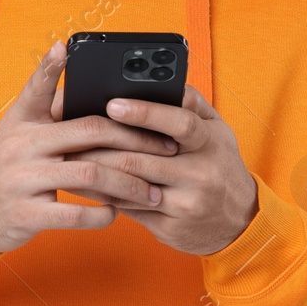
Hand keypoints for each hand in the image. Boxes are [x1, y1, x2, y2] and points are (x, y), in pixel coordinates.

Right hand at [0, 41, 180, 254]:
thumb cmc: (6, 164)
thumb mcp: (17, 128)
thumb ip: (45, 104)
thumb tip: (75, 69)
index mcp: (23, 122)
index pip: (39, 88)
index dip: (50, 66)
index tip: (66, 47)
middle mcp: (22, 146)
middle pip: (89, 133)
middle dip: (135, 141)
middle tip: (166, 149)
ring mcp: (23, 180)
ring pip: (89, 176)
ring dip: (127, 185)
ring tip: (151, 191)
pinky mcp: (26, 214)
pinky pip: (73, 214)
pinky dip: (100, 215)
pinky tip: (115, 213)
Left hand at [66, 85, 256, 255]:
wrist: (239, 222)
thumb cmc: (220, 165)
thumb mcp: (217, 130)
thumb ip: (192, 103)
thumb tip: (163, 78)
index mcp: (210, 142)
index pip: (179, 123)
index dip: (146, 113)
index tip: (112, 104)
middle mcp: (200, 174)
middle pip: (141, 158)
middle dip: (101, 146)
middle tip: (70, 132)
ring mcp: (183, 204)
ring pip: (128, 185)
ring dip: (94, 171)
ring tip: (68, 155)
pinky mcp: (168, 227)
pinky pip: (127, 209)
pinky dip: (102, 194)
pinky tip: (82, 183)